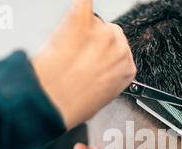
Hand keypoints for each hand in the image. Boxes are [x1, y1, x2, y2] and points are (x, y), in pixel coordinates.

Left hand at [33, 0, 135, 128]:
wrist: (53, 100)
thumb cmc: (74, 105)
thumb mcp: (100, 99)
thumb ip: (106, 80)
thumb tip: (97, 75)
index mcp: (128, 69)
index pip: (120, 53)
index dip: (104, 57)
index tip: (95, 62)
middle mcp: (121, 48)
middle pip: (110, 35)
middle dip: (95, 44)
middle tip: (78, 56)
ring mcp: (102, 32)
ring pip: (95, 22)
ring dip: (83, 31)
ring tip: (68, 49)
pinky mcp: (81, 19)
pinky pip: (84, 2)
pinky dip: (81, 6)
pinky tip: (77, 12)